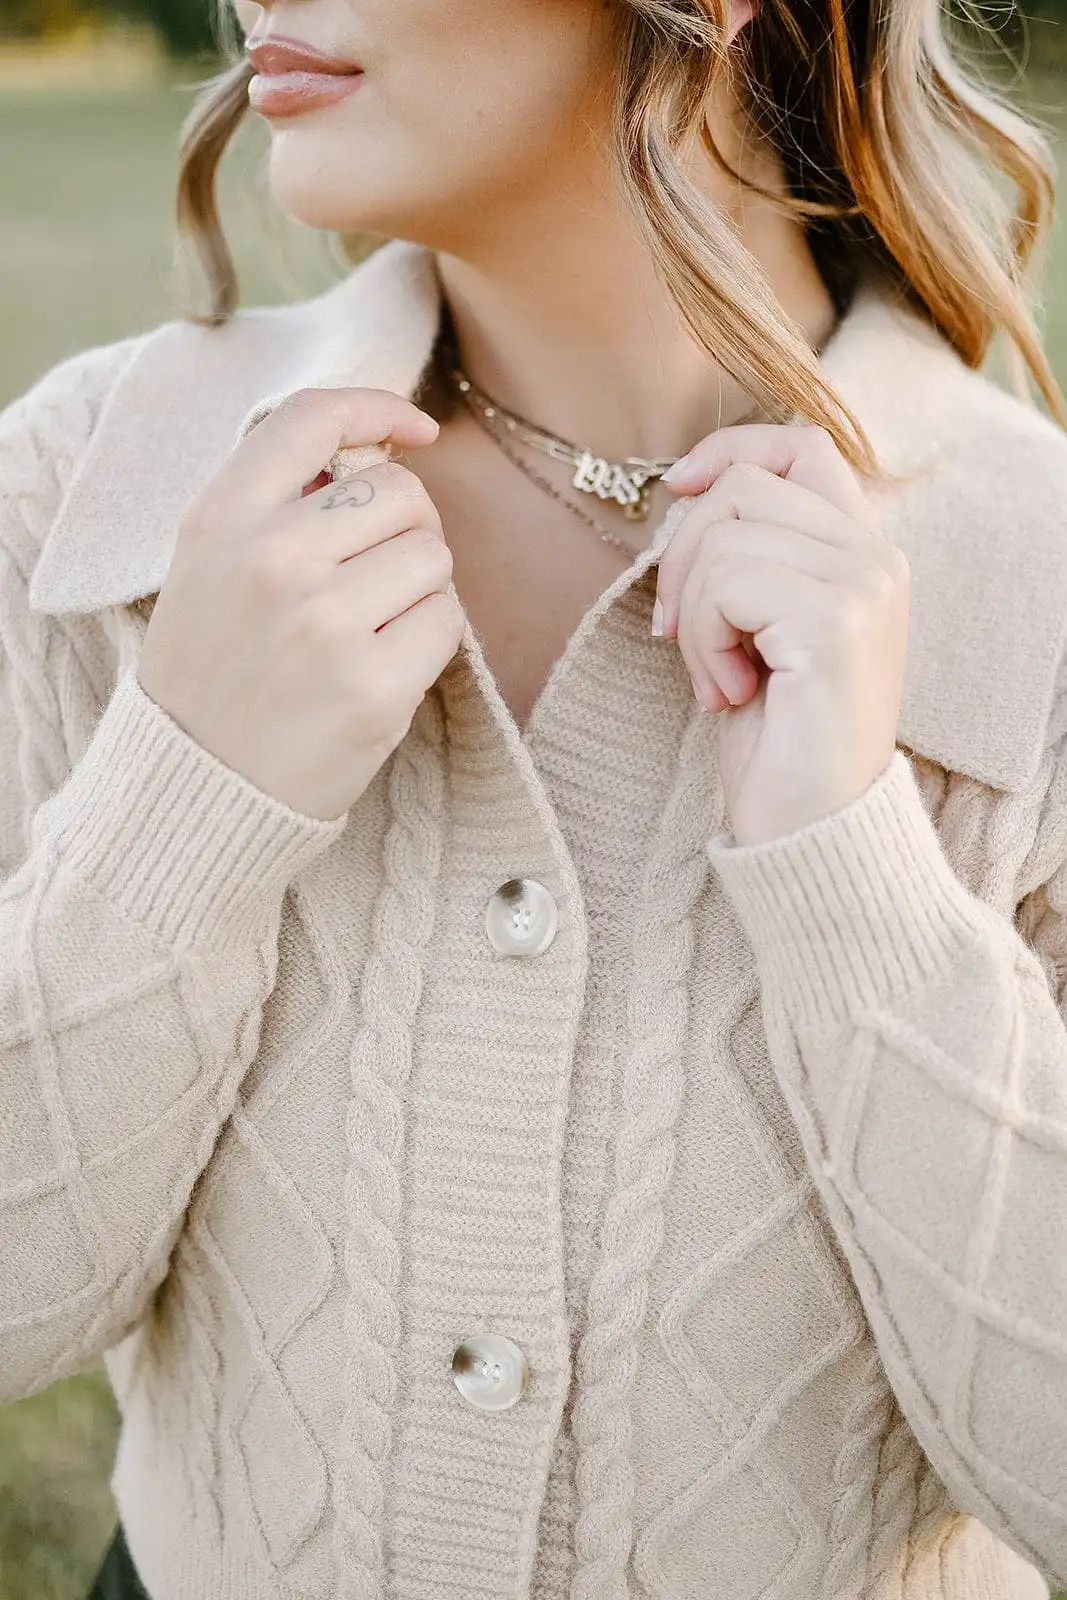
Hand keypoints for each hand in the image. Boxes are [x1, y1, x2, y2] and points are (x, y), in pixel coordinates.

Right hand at [137, 387, 465, 821]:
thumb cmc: (217, 668)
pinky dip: (429, 639)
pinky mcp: (372, 687)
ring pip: (432, 554)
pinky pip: (446, 620)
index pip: (313, 416)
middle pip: (399, 492)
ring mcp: (322, 625)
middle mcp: (270, 560)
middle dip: (404, 528)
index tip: (418, 431)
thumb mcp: (210, 565)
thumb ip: (277, 502)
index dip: (379, 408)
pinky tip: (382, 667)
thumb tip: (381, 450)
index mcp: (221, 518)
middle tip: (374, 577)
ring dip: (418, 587)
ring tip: (368, 628)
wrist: (196, 784)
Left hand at [655, 424, 908, 846]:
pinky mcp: (835, 620)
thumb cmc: (779, 739)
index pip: (802, 446)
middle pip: (741, 489)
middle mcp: (877, 559)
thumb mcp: (757, 631)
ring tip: (718, 680)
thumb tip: (684, 496)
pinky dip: (702, 643)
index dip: (731, 450)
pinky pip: (725, 586)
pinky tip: (728, 694)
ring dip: (693, 616)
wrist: (814, 828)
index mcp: (864, 554)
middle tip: (679, 637)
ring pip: (723, 539)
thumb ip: (747, 558)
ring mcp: (863, 585)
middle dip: (683, 560)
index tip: (678, 487)